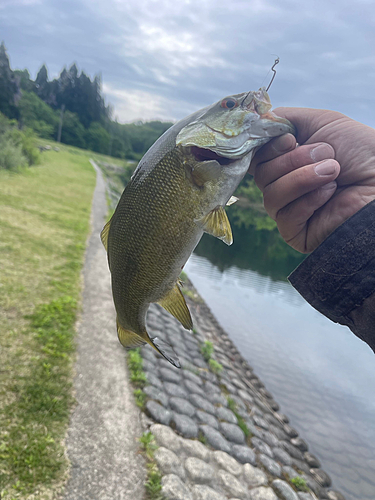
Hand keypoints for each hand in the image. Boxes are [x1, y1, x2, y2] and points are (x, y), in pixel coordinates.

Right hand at [250, 108, 374, 252]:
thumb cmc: (360, 153)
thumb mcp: (322, 123)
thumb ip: (285, 119)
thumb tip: (257, 121)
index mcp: (286, 162)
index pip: (257, 158)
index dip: (267, 147)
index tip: (290, 140)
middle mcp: (284, 186)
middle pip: (262, 174)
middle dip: (293, 160)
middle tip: (326, 154)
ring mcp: (288, 211)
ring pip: (271, 194)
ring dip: (303, 178)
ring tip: (333, 171)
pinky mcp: (295, 232)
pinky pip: (285, 215)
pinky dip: (309, 201)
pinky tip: (329, 194)